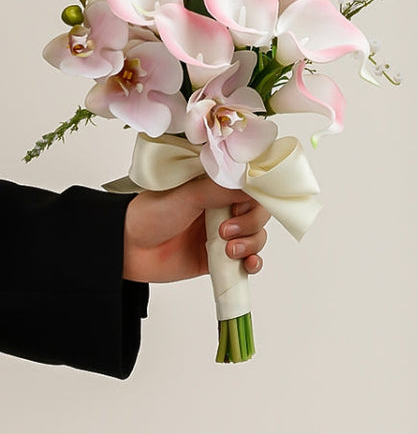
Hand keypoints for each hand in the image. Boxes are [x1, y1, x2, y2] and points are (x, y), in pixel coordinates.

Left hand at [123, 176, 270, 282]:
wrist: (128, 249)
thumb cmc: (151, 213)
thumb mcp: (189, 195)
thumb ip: (221, 190)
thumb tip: (252, 183)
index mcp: (217, 185)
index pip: (251, 187)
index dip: (256, 197)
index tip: (241, 206)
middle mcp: (223, 207)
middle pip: (259, 213)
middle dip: (250, 224)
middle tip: (226, 230)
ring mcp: (223, 234)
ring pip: (256, 237)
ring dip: (251, 244)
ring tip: (228, 250)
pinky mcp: (219, 259)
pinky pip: (246, 260)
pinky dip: (252, 263)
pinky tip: (246, 265)